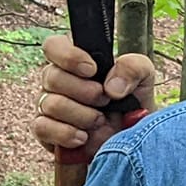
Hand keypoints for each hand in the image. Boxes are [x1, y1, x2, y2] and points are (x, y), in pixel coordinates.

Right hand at [33, 37, 158, 157]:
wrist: (133, 140)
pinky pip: (42, 127)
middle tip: (105, 100)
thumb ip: (133, 67)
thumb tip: (111, 86)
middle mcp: (56, 81)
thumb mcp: (143, 77)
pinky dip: (65, 133)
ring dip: (81, 115)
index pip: (54, 46)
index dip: (68, 56)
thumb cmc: (133, 103)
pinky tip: (84, 137)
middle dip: (84, 91)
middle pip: (52, 77)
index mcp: (74, 61)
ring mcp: (48, 106)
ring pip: (50, 104)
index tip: (92, 69)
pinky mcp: (46, 132)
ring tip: (100, 121)